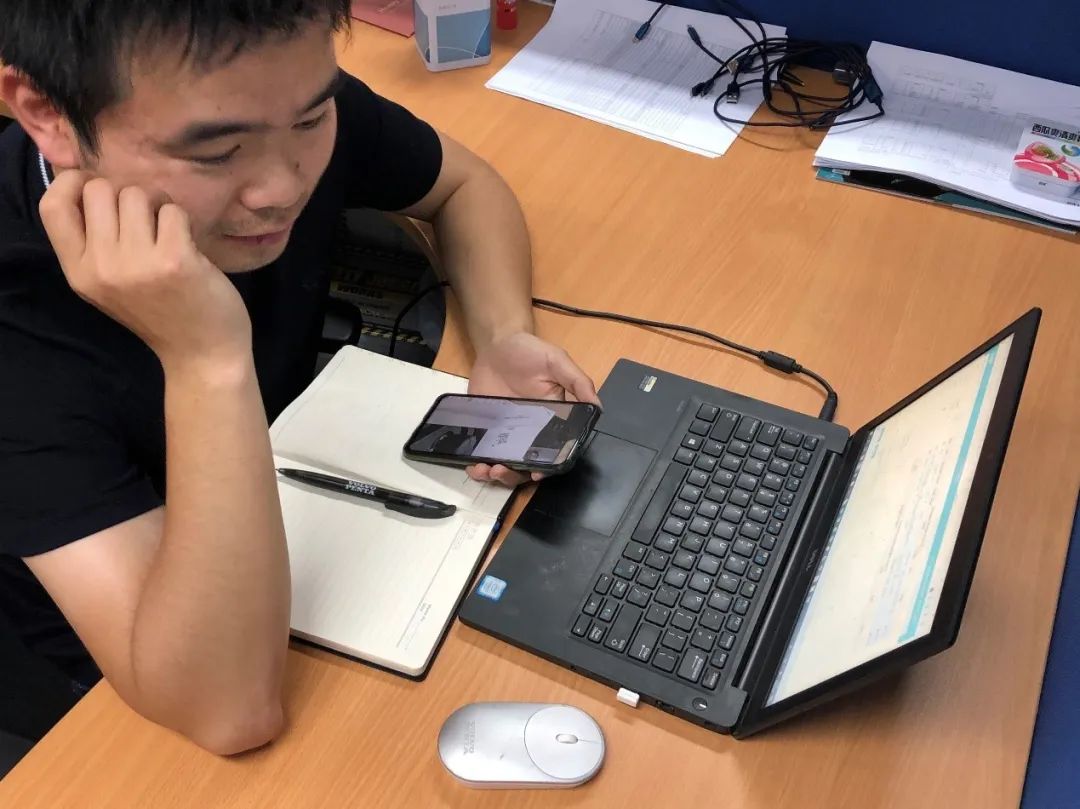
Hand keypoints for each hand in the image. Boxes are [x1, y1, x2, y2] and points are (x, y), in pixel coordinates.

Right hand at [39, 172, 250, 371]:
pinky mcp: (174, 261)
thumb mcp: (110, 284)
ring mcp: (137, 265)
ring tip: (169, 232)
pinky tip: (188, 246)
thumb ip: (94, 243)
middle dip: (127, 193)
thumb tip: (89, 181)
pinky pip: (173, 211)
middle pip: (99, 190)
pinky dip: (183, 221)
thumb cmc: (161, 313)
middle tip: (148, 218)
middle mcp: (101, 268)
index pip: (52, 207)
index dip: (73, 183)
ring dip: (158, 204)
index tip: (99, 188)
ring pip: (136, 194)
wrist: (203, 354)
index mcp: (78, 273)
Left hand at [467, 332, 600, 486]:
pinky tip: (473, 465)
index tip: (537, 474)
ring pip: (504, 464)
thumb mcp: (557, 361)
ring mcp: (506, 433)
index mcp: (553, 421)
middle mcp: (531, 432)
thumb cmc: (531, 351)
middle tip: (500, 471)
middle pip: (526, 466)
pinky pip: (483, 453)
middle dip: (514, 475)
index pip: (554, 452)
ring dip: (495, 475)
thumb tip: (598, 407)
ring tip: (485, 470)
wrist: (497, 344)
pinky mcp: (486, 430)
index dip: (547, 468)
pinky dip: (477, 465)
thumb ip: (578, 382)